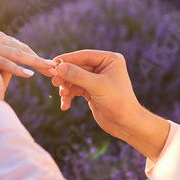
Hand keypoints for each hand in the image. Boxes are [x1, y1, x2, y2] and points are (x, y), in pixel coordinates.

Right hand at [0, 31, 55, 77]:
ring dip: (35, 63)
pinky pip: (5, 63)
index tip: (49, 64)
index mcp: (1, 39)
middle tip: (56, 68)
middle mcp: (1, 40)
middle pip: (25, 52)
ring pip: (19, 56)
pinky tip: (28, 74)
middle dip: (41, 60)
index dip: (36, 57)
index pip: (23, 49)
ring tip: (48, 69)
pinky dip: (17, 69)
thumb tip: (4, 64)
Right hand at [51, 50, 169, 160]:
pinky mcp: (91, 90)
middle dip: (66, 76)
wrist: (125, 124)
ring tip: (62, 96)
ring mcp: (96, 79)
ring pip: (74, 78)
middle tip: (55, 82)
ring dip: (66, 87)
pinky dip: (69, 96)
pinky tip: (65, 105)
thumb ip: (77, 75)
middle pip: (77, 67)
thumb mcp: (97, 86)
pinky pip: (75, 89)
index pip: (85, 56)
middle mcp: (103, 67)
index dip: (68, 59)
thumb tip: (59, 67)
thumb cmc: (118, 102)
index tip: (54, 63)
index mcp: (110, 59)